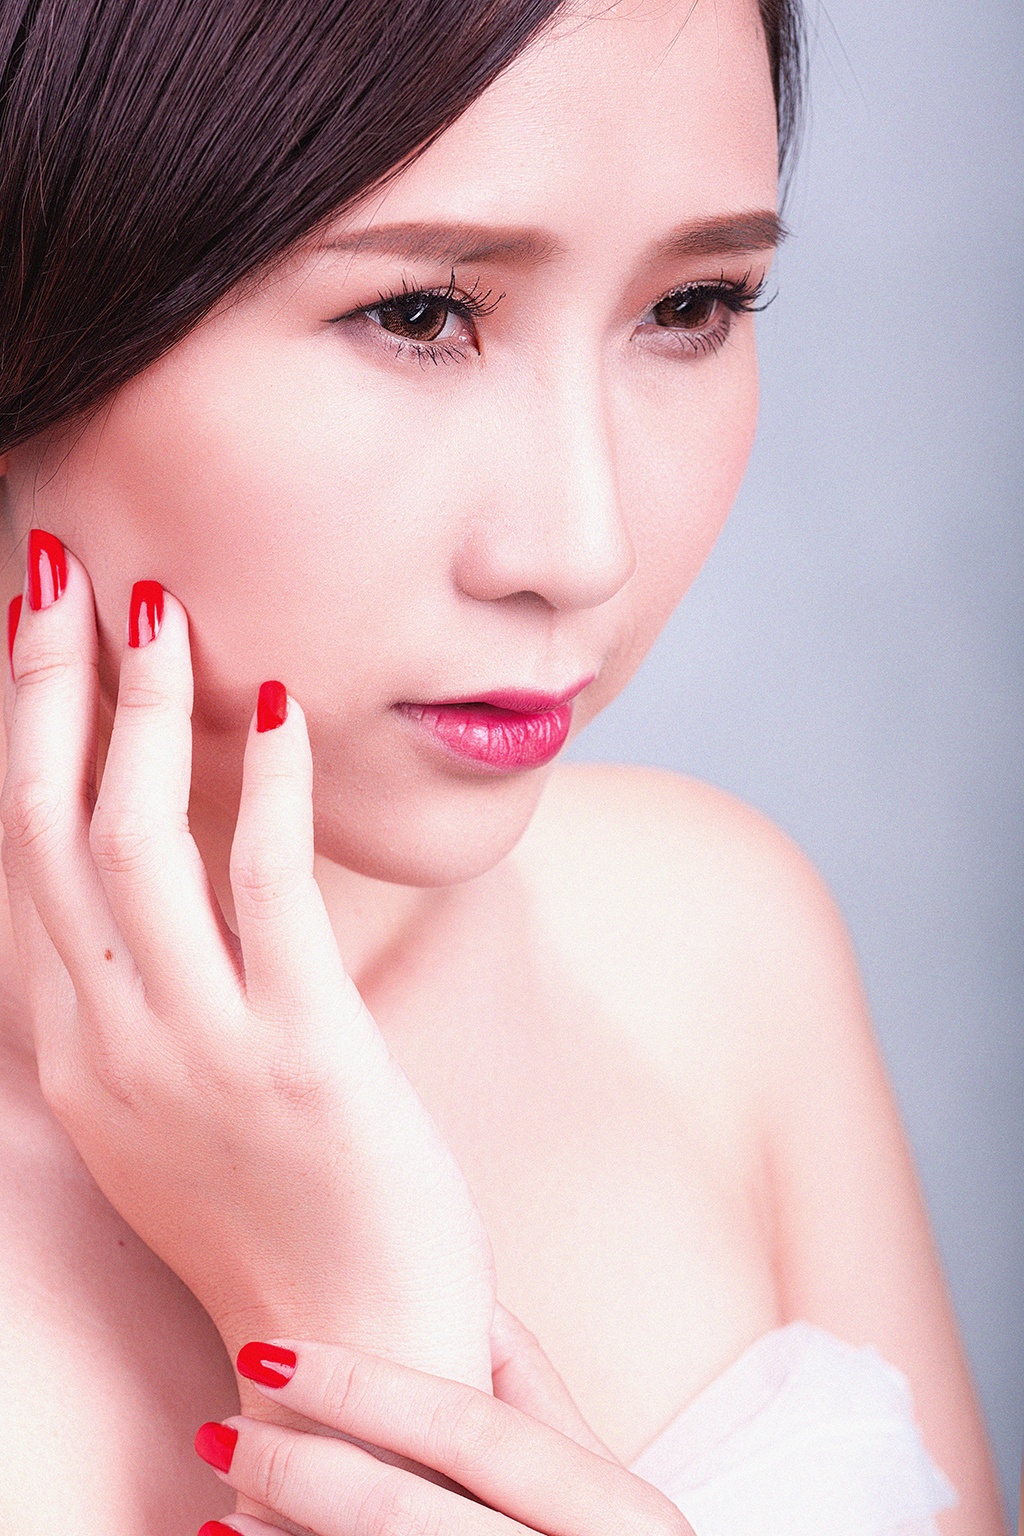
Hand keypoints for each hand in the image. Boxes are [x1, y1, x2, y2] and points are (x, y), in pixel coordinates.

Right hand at [1, 537, 495, 1393]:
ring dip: (141, 713)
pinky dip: (271, 787)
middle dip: (47, 690)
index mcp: (75, 1051)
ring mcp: (198, 1049)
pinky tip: (284, 706)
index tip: (41, 639)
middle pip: (49, 829)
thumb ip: (146, 1002)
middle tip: (60, 572)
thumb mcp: (169, 1110)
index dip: (28, 737)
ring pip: (135, 843)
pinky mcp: (302, 1052)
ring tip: (160, 610)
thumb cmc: (274, 1218)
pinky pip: (269, 889)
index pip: (25, 860)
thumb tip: (159, 896)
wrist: (350, 1345)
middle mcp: (111, 1041)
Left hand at [190, 1323, 697, 1535]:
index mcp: (617, 1516)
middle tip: (221, 1427)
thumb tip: (469, 1294)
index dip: (366, 1387)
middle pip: (406, 1513)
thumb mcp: (606, 1485)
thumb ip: (537, 1393)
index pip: (471, 1429)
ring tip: (219, 1500)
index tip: (273, 1348)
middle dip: (301, 1467)